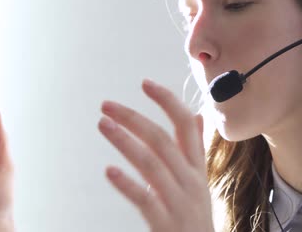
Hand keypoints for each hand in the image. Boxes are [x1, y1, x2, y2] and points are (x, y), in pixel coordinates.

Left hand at [98, 79, 213, 231]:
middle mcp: (191, 181)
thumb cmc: (193, 215)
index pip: (186, 125)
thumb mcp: (199, 179)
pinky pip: (146, 200)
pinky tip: (109, 172)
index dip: (167, 101)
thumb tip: (197, 117)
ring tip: (103, 124)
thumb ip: (195, 148)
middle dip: (133, 118)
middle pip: (162, 140)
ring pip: (152, 164)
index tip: (145, 83)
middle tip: (106, 105)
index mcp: (197, 167)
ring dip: (125, 142)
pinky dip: (128, 184)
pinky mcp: (166, 224)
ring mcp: (179, 202)